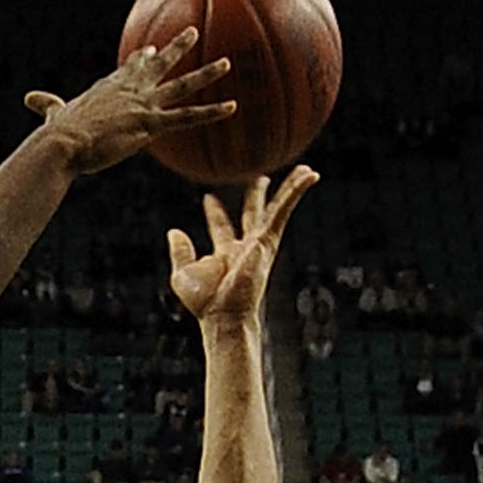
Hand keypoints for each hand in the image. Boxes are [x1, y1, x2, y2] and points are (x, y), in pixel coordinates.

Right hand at [26, 27, 234, 176]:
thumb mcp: (53, 115)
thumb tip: (28, 98)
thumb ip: (47, 105)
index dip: (142, 60)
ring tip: (226, 62)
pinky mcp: (150, 124)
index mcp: (109, 88)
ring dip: (206, 73)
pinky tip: (232, 107)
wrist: (64, 143)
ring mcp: (143, 105)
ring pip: (181, 86)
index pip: (129, 70)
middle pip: (158, 65)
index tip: (151, 50)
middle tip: (192, 31)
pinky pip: (188, 117)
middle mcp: (130, 91)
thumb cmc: (57, 135)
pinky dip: (211, 112)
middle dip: (176, 47)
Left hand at [167, 168, 318, 326]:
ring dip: (289, 189)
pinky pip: (283, 209)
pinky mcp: (268, 240)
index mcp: (225, 254)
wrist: (223, 313)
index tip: (209, 197)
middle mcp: (245, 248)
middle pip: (252, 214)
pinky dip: (295, 191)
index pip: (221, 227)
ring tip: (303, 170)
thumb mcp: (182, 274)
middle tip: (260, 177)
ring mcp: (259, 244)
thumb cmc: (204, 303)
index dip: (215, 212)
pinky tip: (308, 175)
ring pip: (276, 209)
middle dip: (256, 196)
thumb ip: (180, 252)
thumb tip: (174, 232)